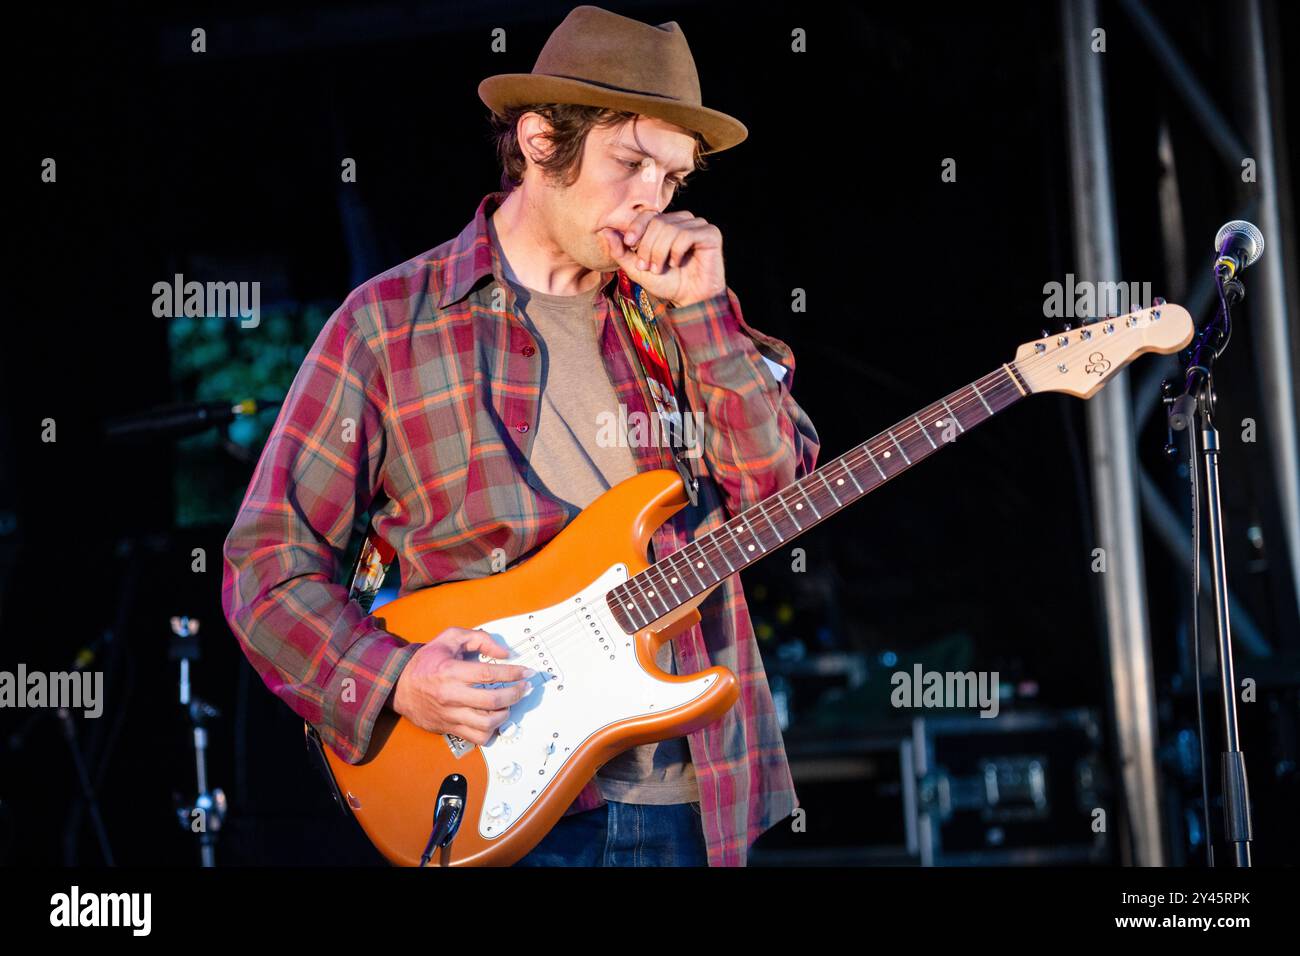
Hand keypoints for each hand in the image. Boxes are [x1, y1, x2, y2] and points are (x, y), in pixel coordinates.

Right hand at [391, 626, 535, 744]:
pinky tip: (496, 720)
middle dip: (515, 694)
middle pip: (492, 700)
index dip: (512, 673)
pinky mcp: (449, 728)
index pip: (488, 674)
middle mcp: (451, 696)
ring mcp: (450, 715)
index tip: (525, 672)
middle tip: (524, 688)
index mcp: (450, 672)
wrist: (399, 687)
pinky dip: (492, 731)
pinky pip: (477, 737)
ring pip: (487, 723)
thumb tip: (503, 653)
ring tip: (510, 704)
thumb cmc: (425, 663)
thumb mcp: (449, 638)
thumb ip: (478, 638)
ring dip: (505, 714)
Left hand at [598, 209, 724, 307]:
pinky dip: (677, 251)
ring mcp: (698, 226)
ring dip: (660, 252)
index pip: (648, 215)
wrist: (689, 300)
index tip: (629, 244)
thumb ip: (621, 251)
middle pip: (657, 221)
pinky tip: (677, 263)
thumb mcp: (637, 268)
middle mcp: (683, 221)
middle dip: (647, 246)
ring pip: (670, 227)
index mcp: (667, 225)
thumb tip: (604, 231)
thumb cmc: (666, 283)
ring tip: (661, 268)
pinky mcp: (711, 234)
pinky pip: (687, 234)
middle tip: (647, 267)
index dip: (636, 227)